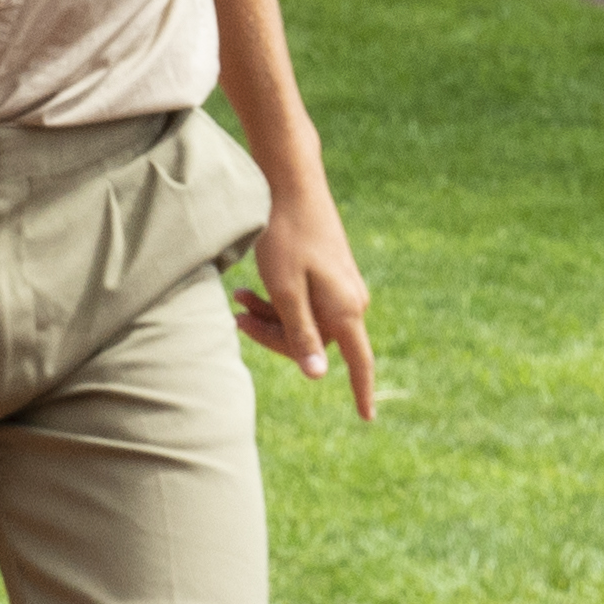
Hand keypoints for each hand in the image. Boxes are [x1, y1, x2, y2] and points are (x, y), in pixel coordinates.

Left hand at [233, 167, 382, 420]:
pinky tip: (249, 289)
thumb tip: (318, 375)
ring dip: (271, 318)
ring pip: (307, 321)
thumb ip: (301, 334)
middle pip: (317, 342)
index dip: (362, 391)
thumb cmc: (285, 236)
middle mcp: (351, 300)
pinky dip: (279, 302)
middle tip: (237, 318)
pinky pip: (307, 302)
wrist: (291, 184)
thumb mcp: (286, 290)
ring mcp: (341, 285)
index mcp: (345, 308)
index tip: (366, 419)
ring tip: (237, 298)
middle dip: (275, 337)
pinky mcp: (330, 273)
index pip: (360, 361)